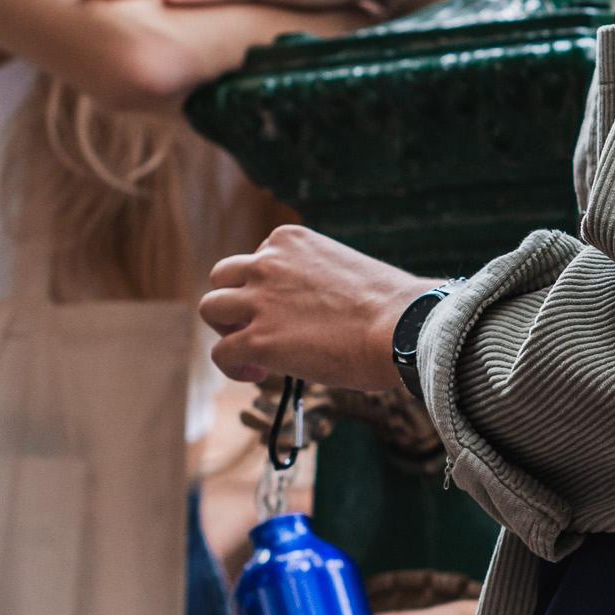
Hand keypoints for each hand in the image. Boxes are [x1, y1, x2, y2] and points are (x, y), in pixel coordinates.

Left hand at [201, 226, 422, 394]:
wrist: (402, 325)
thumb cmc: (392, 306)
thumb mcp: (346, 271)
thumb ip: (318, 281)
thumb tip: (317, 313)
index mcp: (290, 240)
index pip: (259, 258)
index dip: (267, 288)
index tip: (285, 309)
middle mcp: (268, 263)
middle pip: (223, 277)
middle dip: (236, 303)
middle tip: (256, 327)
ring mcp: (259, 301)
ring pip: (212, 309)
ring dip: (227, 330)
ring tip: (251, 351)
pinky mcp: (257, 340)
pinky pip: (222, 353)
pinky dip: (233, 367)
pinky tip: (258, 374)